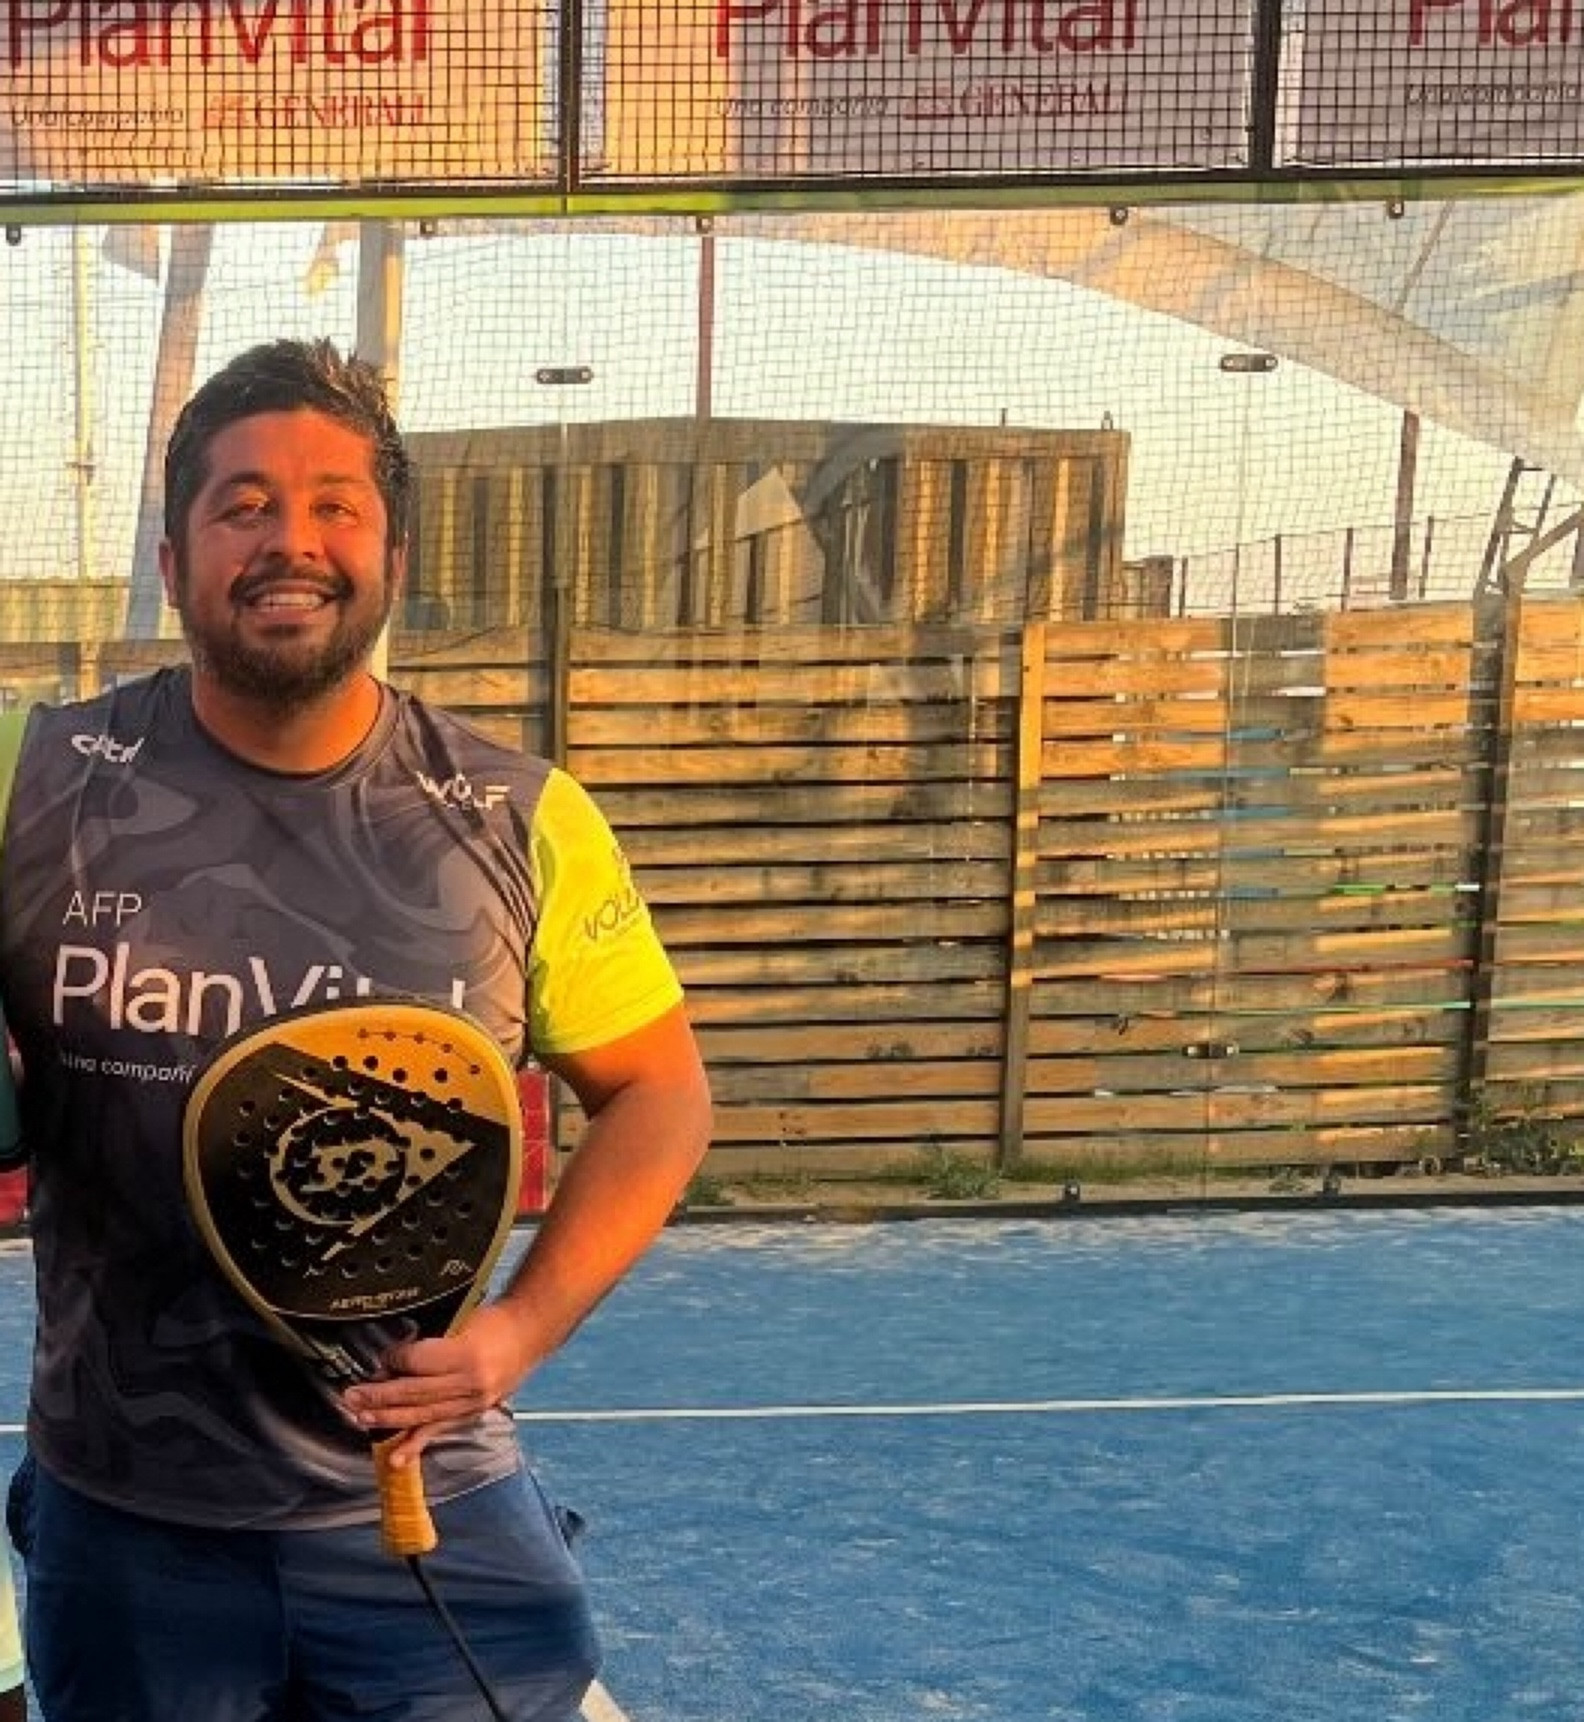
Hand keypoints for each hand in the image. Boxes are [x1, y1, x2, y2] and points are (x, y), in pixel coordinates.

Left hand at [340, 1301, 538, 1467]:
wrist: (530, 1334)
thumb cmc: (495, 1321)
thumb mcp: (462, 1320)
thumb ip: (430, 1341)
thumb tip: (393, 1360)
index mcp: (466, 1354)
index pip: (417, 1363)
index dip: (393, 1359)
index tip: (380, 1357)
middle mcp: (469, 1384)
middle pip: (414, 1393)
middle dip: (379, 1396)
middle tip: (351, 1396)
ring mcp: (472, 1403)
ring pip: (422, 1415)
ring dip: (388, 1418)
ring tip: (360, 1417)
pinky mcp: (472, 1413)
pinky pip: (439, 1430)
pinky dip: (416, 1445)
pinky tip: (395, 1460)